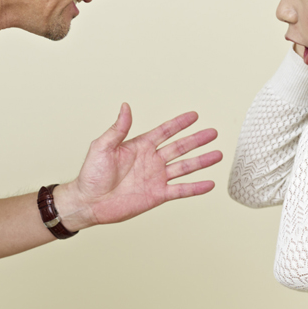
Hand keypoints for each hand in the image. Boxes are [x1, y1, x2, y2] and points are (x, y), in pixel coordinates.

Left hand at [56, 103, 221, 229]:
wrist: (89, 202)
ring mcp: (156, 178)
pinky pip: (181, 190)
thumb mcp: (102, 146)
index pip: (164, 131)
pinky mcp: (157, 195)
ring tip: (218, 155)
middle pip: (180, 147)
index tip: (194, 115)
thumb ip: (118, 129)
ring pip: (184, 167)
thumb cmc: (91, 174)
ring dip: (201, 161)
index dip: (179, 123)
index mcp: (140, 146)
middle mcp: (151, 160)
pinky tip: (209, 183)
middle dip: (197, 140)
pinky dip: (195, 187)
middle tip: (213, 133)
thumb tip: (125, 106)